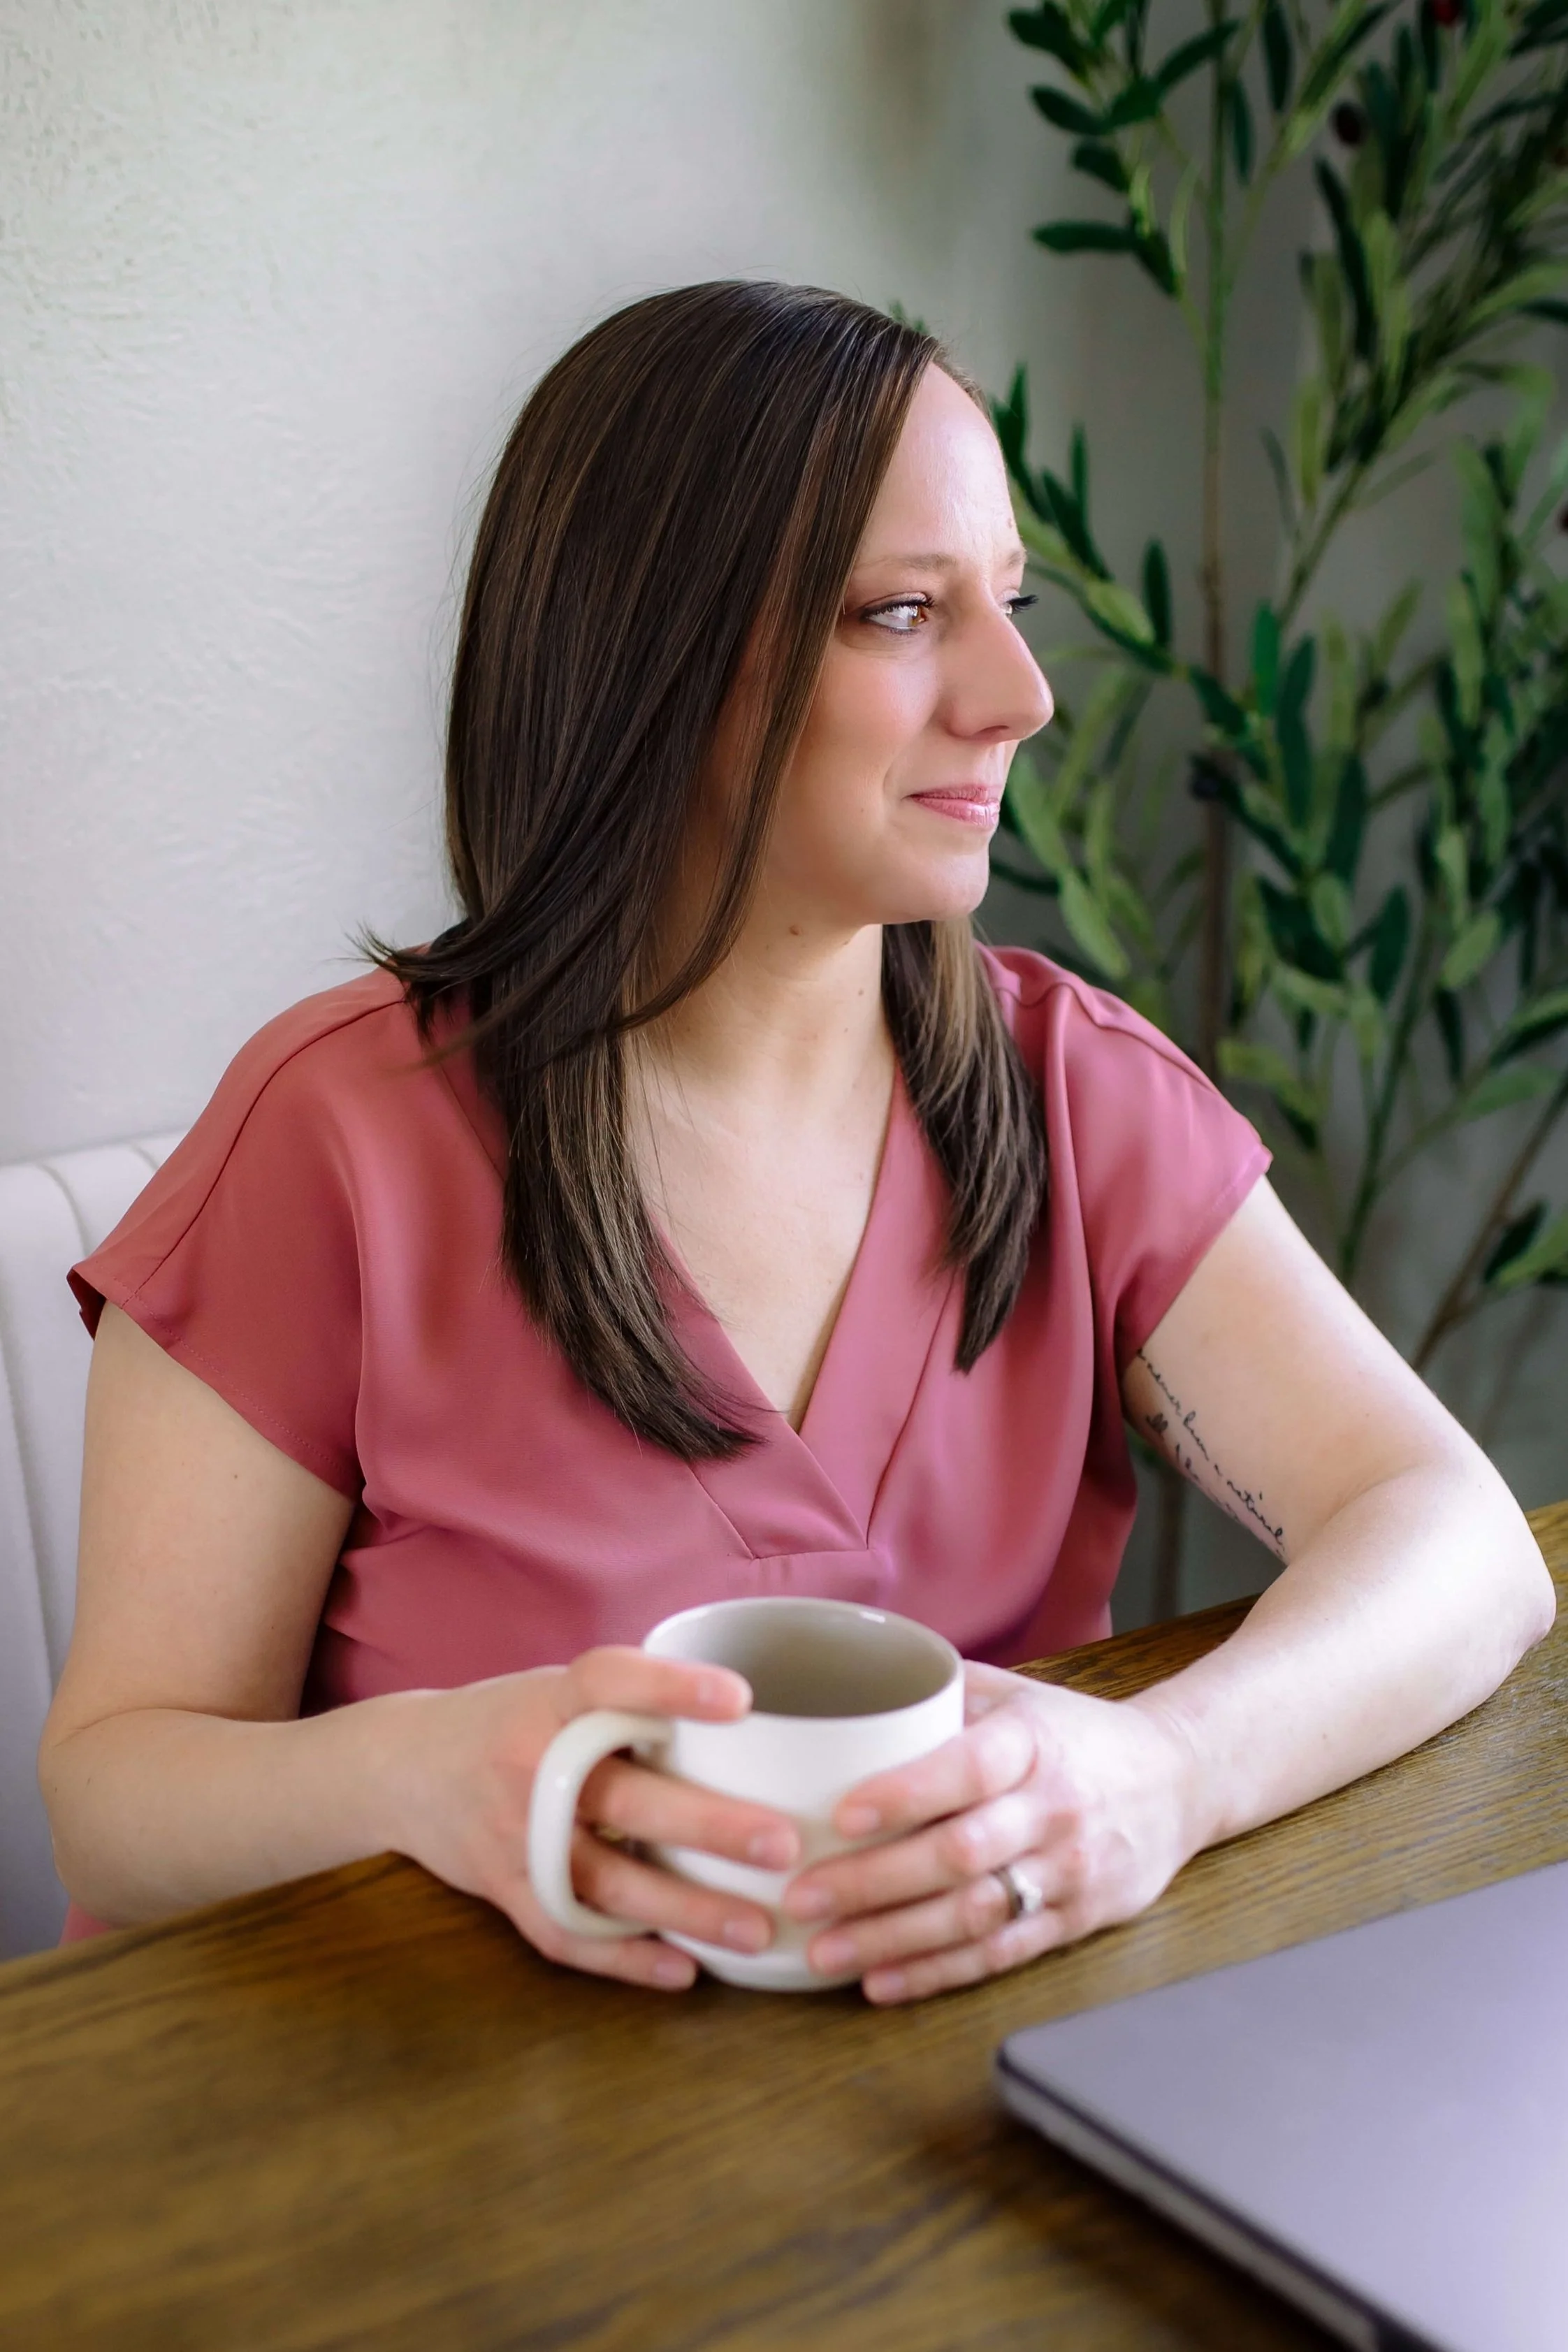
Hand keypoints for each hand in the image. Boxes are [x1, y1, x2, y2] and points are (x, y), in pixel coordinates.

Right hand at [375, 1649, 800, 1991]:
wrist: (400, 1768)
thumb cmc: (508, 1722)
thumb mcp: (553, 1690)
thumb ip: (625, 1706)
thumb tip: (744, 1729)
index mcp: (548, 1701)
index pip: (607, 1681)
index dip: (670, 1687)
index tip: (740, 1701)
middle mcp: (530, 1766)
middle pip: (624, 1797)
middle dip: (708, 1825)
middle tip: (783, 1846)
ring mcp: (514, 1837)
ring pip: (607, 1880)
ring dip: (685, 1910)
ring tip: (757, 1930)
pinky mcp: (505, 1890)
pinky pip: (567, 1933)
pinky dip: (626, 1958)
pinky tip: (684, 1971)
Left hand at [780, 1663, 1201, 2002]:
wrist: (1180, 1782)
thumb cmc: (1075, 1735)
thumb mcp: (1019, 1695)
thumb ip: (942, 1693)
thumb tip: (849, 1678)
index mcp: (1033, 1742)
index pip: (968, 1768)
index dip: (906, 1793)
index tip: (842, 1811)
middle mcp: (1053, 1808)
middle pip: (959, 1854)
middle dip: (873, 1881)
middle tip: (801, 1896)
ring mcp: (1067, 1872)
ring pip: (974, 1915)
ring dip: (893, 1939)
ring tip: (824, 1950)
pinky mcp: (1075, 1922)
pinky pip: (1000, 1955)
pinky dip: (937, 1973)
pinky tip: (881, 1982)